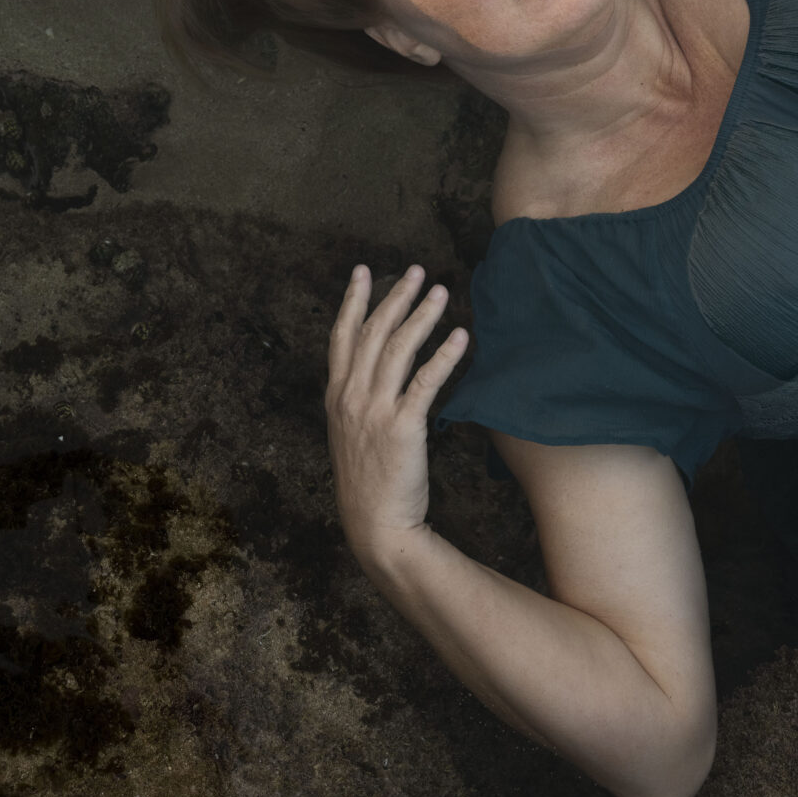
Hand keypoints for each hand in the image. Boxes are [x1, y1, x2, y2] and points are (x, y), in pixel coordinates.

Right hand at [325, 263, 467, 564]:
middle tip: (416, 270)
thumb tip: (375, 373)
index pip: (342, 336)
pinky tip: (461, 337)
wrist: (376, 526)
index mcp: (336, 396)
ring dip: (421, 315)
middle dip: (395, 297)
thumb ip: (358, 401)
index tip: (362, 271)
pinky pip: (425, 382)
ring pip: (398, 349)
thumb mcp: (350, 435)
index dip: (353, 301)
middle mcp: (351, 397)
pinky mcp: (402, 428)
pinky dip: (444, 356)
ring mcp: (374, 411)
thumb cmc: (368, 482)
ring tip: (442, 292)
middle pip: (373, 333)